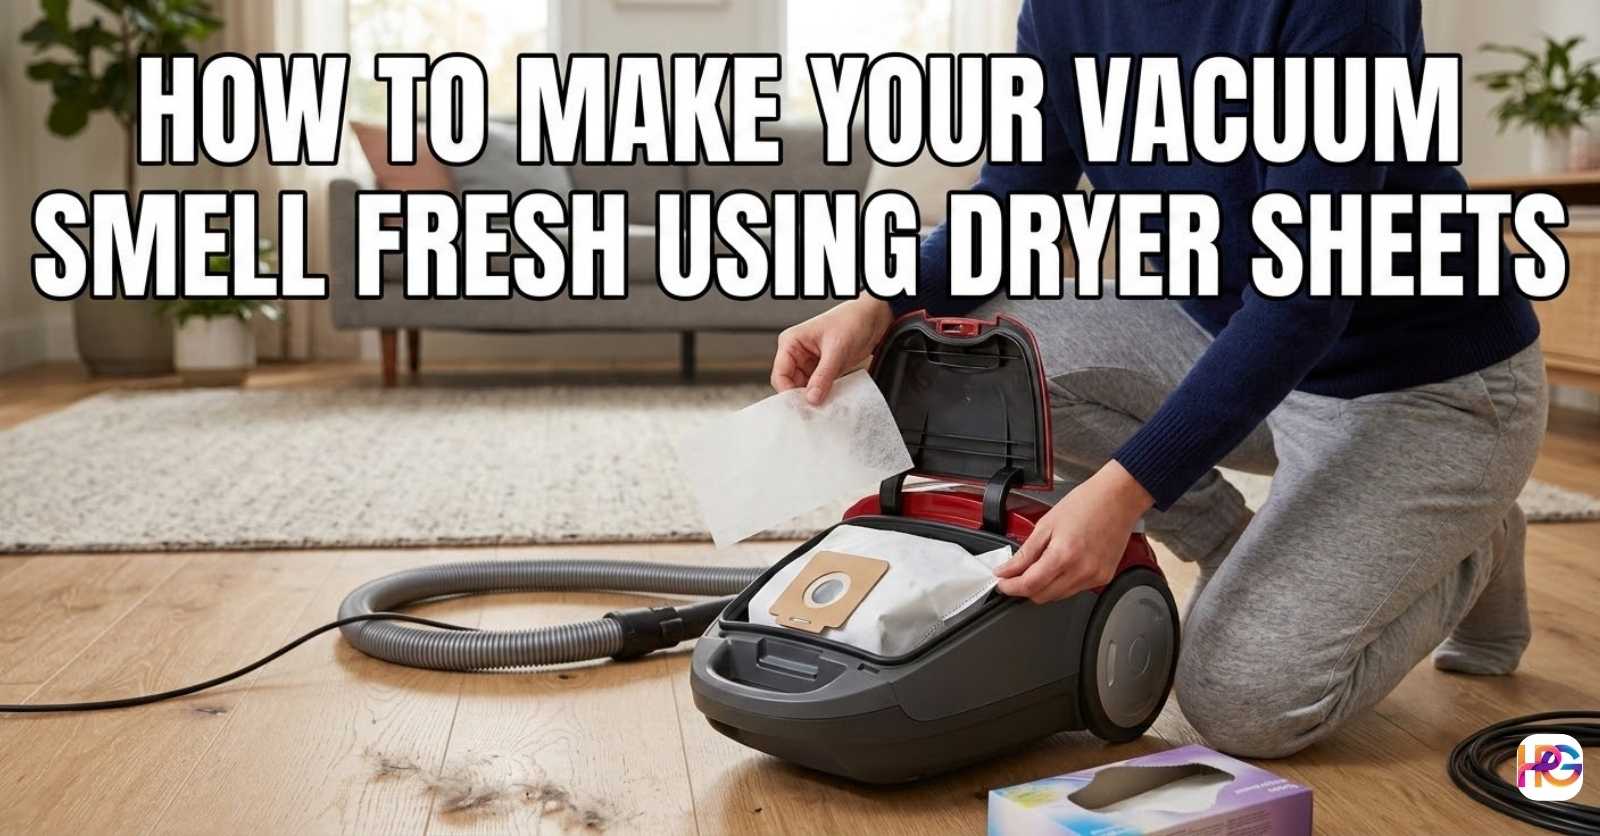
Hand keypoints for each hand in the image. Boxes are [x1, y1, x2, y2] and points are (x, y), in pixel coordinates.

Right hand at [771, 298, 894, 404]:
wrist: (873, 318)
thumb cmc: (852, 320)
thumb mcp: (836, 349)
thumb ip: (823, 376)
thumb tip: (812, 398)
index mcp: (791, 342)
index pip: (780, 374)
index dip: (788, 392)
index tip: (802, 407)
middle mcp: (797, 353)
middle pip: (790, 384)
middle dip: (801, 398)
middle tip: (814, 412)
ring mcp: (810, 362)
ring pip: (804, 389)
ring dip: (813, 398)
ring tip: (825, 406)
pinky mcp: (823, 370)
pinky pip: (818, 387)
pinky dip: (823, 395)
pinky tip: (831, 401)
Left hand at [995, 461, 1153, 603]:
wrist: (1118, 498)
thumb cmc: (1086, 503)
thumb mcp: (1046, 524)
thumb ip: (1025, 552)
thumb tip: (1007, 569)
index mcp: (1064, 555)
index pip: (1029, 585)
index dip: (1010, 587)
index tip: (1002, 582)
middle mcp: (1081, 571)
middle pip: (1042, 597)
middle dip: (1024, 588)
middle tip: (1015, 575)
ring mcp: (1094, 577)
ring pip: (1058, 596)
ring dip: (1043, 587)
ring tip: (1039, 565)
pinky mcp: (1103, 578)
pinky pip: (1075, 590)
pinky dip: (1062, 583)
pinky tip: (1060, 566)